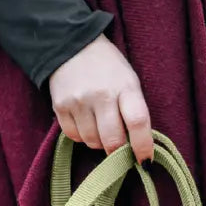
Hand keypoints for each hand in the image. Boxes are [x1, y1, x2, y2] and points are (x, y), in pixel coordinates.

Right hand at [49, 35, 152, 163]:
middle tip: (119, 146)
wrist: (71, 44)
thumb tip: (135, 148)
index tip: (145, 161)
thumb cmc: (107, 68)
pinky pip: (74, 136)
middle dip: (118, 150)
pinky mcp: (60, 106)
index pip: (138, 122)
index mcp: (125, 86)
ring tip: (99, 124)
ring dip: (99, 141)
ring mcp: (78, 101)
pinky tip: (84, 120)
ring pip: (92, 142)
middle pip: (112, 140)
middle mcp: (101, 94)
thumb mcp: (128, 81)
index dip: (143, 146)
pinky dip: (82, 135)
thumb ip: (133, 111)